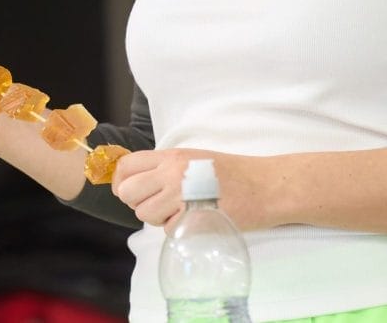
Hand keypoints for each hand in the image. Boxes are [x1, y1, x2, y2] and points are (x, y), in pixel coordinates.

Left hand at [111, 148, 276, 232]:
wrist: (264, 186)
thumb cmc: (232, 172)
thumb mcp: (194, 158)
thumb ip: (165, 167)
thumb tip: (138, 182)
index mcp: (171, 156)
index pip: (126, 166)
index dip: (121, 182)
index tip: (128, 190)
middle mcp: (172, 173)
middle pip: (128, 193)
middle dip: (138, 202)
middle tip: (157, 204)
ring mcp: (182, 196)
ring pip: (146, 214)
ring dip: (158, 218)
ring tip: (180, 211)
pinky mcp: (193, 218)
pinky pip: (169, 230)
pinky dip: (179, 229)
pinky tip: (195, 219)